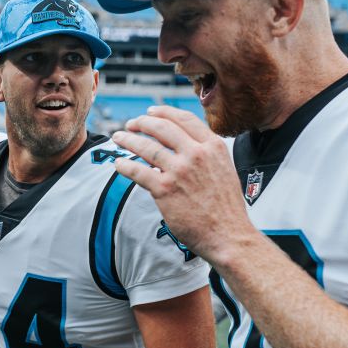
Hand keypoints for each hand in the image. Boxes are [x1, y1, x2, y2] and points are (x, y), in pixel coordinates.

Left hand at [112, 106, 254, 262]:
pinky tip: (119, 164)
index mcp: (213, 146)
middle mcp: (196, 154)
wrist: (229, 235)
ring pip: (146, 147)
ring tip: (119, 138)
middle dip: (141, 122)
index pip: (183, 119)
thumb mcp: (224, 169)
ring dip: (128, 140)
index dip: (163, 112)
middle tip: (131, 124)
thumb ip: (206, 154)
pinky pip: (138, 171)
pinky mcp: (165, 189)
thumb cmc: (227, 208)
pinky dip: (125, 165)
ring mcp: (179, 170)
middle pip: (161, 128)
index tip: (150, 112)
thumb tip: (184, 147)